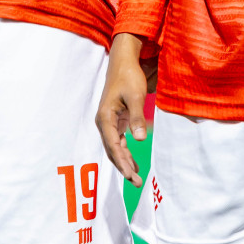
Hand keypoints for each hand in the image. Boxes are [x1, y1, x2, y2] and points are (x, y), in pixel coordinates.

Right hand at [96, 33, 150, 184]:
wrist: (124, 62)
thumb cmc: (128, 77)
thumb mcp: (136, 96)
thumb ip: (137, 118)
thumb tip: (139, 139)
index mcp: (105, 117)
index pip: (113, 145)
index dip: (121, 161)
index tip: (130, 175)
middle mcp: (104, 122)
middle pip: (112, 149)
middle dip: (123, 166)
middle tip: (136, 182)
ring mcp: (109, 122)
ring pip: (115, 147)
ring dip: (125, 162)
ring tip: (136, 177)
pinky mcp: (115, 120)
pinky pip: (119, 141)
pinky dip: (126, 152)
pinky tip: (135, 163)